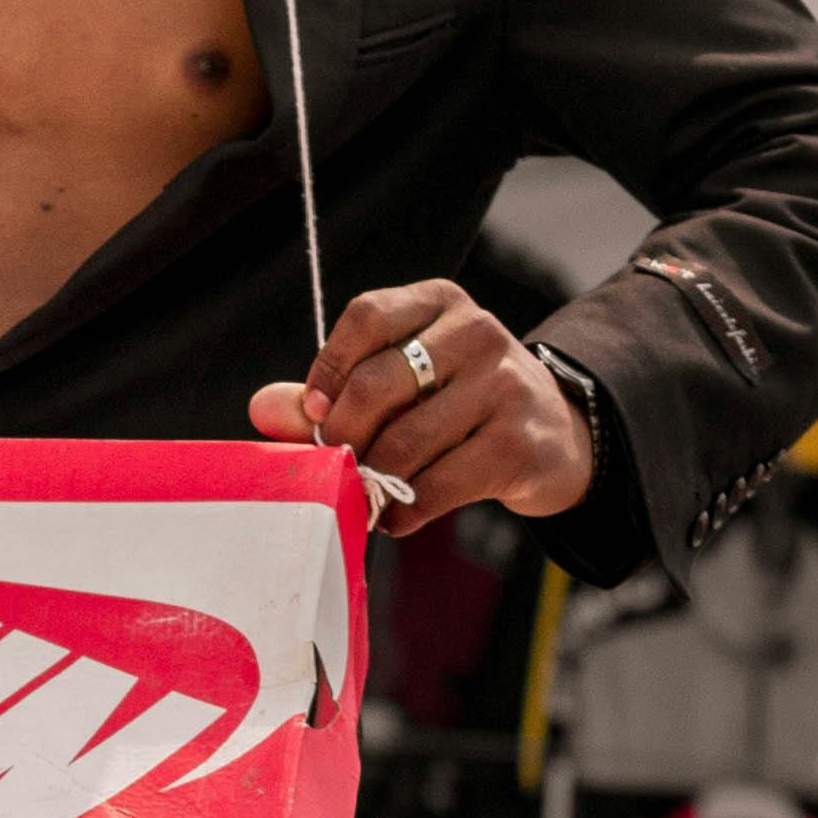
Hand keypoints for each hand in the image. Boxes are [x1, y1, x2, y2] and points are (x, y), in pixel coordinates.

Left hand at [247, 281, 590, 527]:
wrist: (554, 436)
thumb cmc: (456, 407)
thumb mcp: (401, 386)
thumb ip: (331, 394)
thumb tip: (262, 408)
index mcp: (439, 303)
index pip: (368, 316)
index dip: (328, 369)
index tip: (314, 416)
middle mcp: (477, 332)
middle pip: (380, 383)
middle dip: (344, 435)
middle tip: (335, 465)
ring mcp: (504, 384)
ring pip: (407, 441)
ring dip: (374, 479)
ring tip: (366, 495)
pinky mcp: (518, 442)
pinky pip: (440, 484)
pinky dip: (406, 509)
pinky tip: (399, 514)